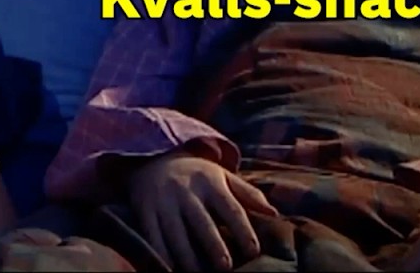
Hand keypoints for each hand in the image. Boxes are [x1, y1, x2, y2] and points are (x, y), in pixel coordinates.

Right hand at [128, 147, 277, 271]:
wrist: (154, 157)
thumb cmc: (197, 174)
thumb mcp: (223, 177)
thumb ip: (248, 194)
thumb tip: (274, 213)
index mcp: (211, 182)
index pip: (230, 208)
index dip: (243, 229)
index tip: (253, 251)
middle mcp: (187, 191)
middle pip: (202, 222)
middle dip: (213, 245)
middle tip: (225, 267)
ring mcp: (164, 201)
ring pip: (175, 232)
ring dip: (186, 256)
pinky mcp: (145, 210)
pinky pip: (152, 235)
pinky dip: (160, 254)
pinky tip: (170, 269)